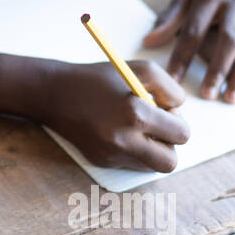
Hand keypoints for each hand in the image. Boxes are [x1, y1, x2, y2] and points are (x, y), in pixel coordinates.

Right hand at [37, 60, 190, 172]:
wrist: (54, 93)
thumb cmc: (99, 77)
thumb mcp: (140, 69)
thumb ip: (169, 88)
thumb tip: (179, 109)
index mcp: (134, 114)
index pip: (181, 134)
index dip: (178, 122)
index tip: (165, 111)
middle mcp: (122, 140)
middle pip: (170, 161)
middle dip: (170, 144)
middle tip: (157, 126)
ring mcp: (110, 154)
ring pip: (151, 166)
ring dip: (152, 149)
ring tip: (138, 127)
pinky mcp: (101, 161)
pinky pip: (131, 164)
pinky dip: (133, 150)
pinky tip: (120, 131)